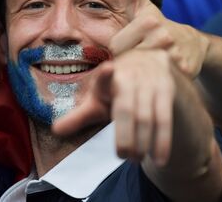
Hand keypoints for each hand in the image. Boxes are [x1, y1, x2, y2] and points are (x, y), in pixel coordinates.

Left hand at [53, 49, 177, 165]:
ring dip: (143, 141)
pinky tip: (159, 159)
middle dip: (125, 135)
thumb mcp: (98, 100)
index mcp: (107, 77)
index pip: (105, 76)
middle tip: (122, 156)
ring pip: (148, 116)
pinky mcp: (166, 90)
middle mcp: (129, 76)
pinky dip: (163, 141)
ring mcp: (149, 82)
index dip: (105, 75)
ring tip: (135, 160)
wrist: (148, 61)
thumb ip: (79, 116)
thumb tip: (55, 130)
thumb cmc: (117, 88)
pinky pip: (165, 118)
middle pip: (126, 108)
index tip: (108, 68)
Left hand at [108, 0, 208, 78]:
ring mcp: (175, 55)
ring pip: (140, 72)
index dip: (121, 49)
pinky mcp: (185, 73)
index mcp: (148, 20)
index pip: (115, 47)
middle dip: (131, 60)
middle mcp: (163, 36)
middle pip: (127, 60)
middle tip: (143, 53)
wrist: (194, 45)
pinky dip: (155, 80)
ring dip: (142, 71)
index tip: (133, 43)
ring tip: (151, 61)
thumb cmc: (157, 25)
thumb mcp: (141, 5)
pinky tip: (162, 72)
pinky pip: (155, 82)